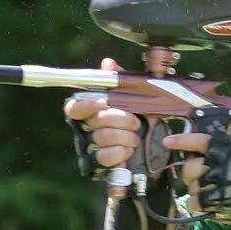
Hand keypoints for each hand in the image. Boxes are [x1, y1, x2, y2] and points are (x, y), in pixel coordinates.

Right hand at [63, 58, 140, 175]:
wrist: (156, 149)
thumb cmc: (141, 121)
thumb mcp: (135, 98)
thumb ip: (120, 81)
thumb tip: (108, 63)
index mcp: (91, 112)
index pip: (75, 107)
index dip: (85, 105)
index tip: (101, 103)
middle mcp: (86, 130)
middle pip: (95, 120)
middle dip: (121, 119)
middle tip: (135, 122)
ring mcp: (91, 149)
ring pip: (102, 138)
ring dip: (126, 137)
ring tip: (135, 138)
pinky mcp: (99, 166)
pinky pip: (105, 156)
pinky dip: (121, 152)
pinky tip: (128, 151)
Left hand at [163, 129, 230, 229]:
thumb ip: (227, 155)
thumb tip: (207, 158)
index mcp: (227, 147)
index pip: (198, 140)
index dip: (181, 141)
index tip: (168, 142)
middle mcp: (219, 161)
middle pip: (190, 167)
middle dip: (190, 174)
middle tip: (197, 179)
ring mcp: (216, 180)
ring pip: (192, 186)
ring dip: (196, 191)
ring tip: (209, 195)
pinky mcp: (217, 200)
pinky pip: (195, 202)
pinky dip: (197, 205)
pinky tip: (206, 206)